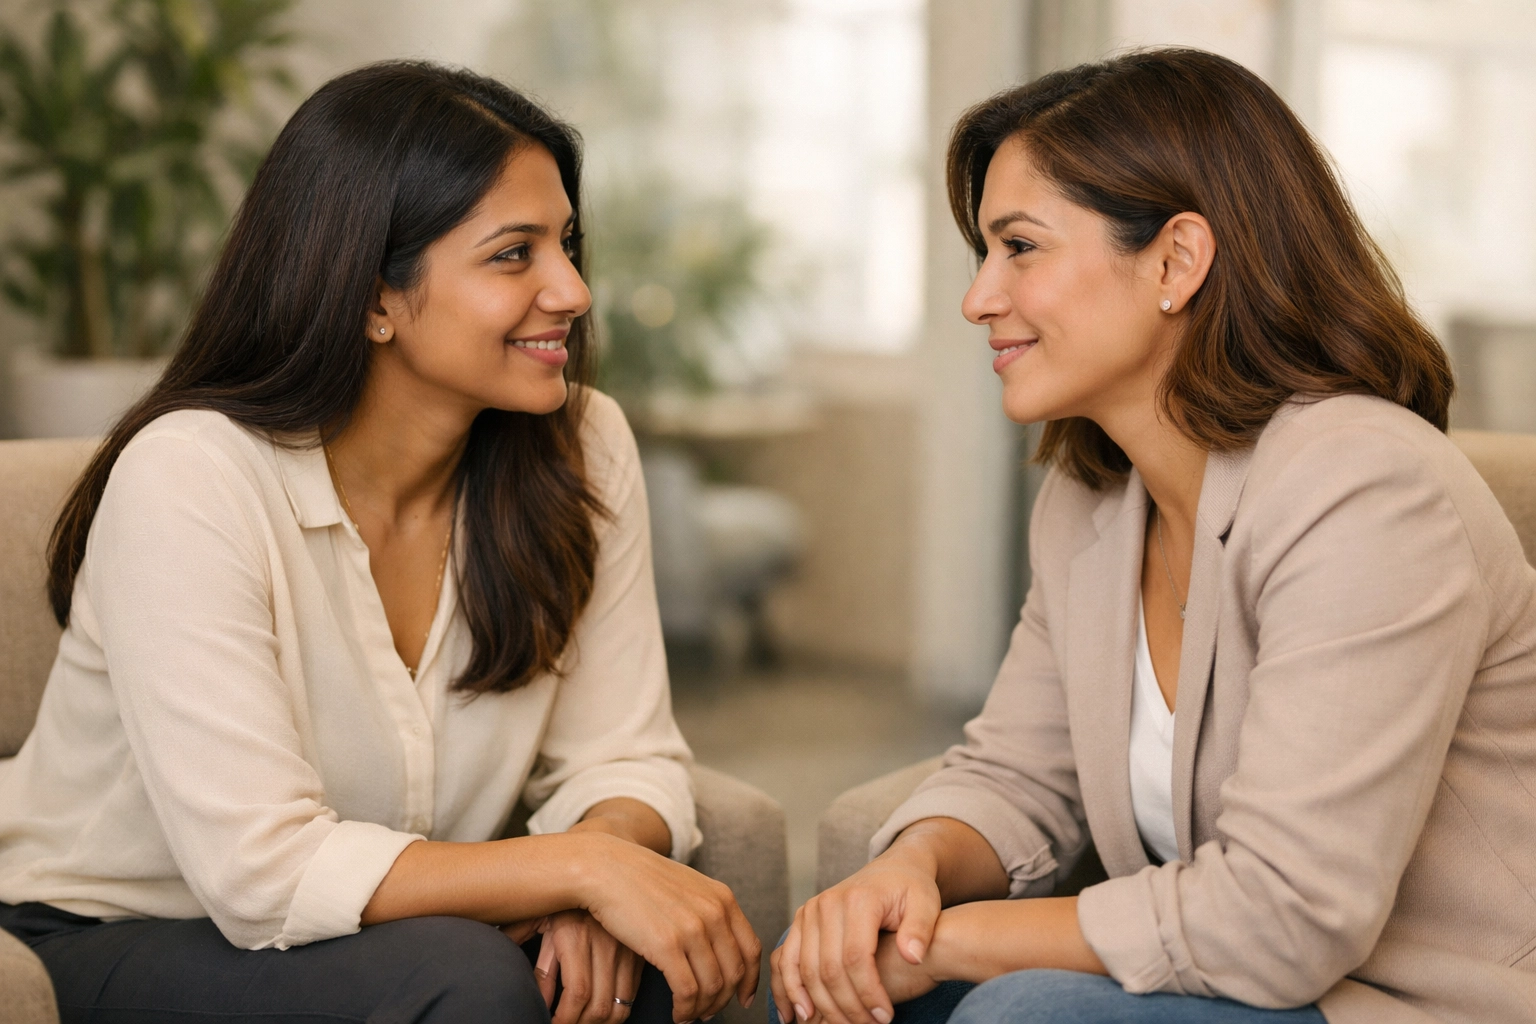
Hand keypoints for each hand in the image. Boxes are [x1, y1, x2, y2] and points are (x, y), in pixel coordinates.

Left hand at [522, 910, 643, 1023]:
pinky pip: (634, 991)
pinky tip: (606, 1013)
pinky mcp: (640, 949)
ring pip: (621, 1004)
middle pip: (600, 1005)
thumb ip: (538, 966)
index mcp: (575, 935)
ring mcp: (626, 945)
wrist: (597, 863)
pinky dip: (621, 1009)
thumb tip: (540, 1002)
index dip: (565, 1020)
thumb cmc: (559, 898)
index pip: (576, 994)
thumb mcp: (537, 923)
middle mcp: (604, 942)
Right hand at [579, 833, 760, 1022]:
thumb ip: (707, 910)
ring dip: (702, 1009)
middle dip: (723, 1000)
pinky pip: (687, 991)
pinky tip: (676, 1013)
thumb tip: (718, 947)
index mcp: (723, 898)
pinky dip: (685, 1009)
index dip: (749, 980)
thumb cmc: (640, 879)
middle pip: (734, 972)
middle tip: (709, 1011)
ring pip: (712, 987)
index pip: (751, 949)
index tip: (742, 997)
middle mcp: (714, 913)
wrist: (605, 868)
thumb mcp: (688, 886)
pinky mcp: (667, 945)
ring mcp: (692, 929)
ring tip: (688, 1014)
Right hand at [770, 851, 941, 1023]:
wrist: (893, 869)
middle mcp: (827, 903)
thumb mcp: (927, 904)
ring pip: (803, 968)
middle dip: (846, 1006)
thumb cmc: (911, 889)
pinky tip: (796, 1015)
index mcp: (858, 899)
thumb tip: (912, 957)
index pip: (856, 957)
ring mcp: (809, 912)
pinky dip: (787, 989)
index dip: (868, 993)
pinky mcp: (801, 921)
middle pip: (827, 967)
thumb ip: (920, 929)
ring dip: (816, 1004)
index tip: (885, 1017)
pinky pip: (785, 959)